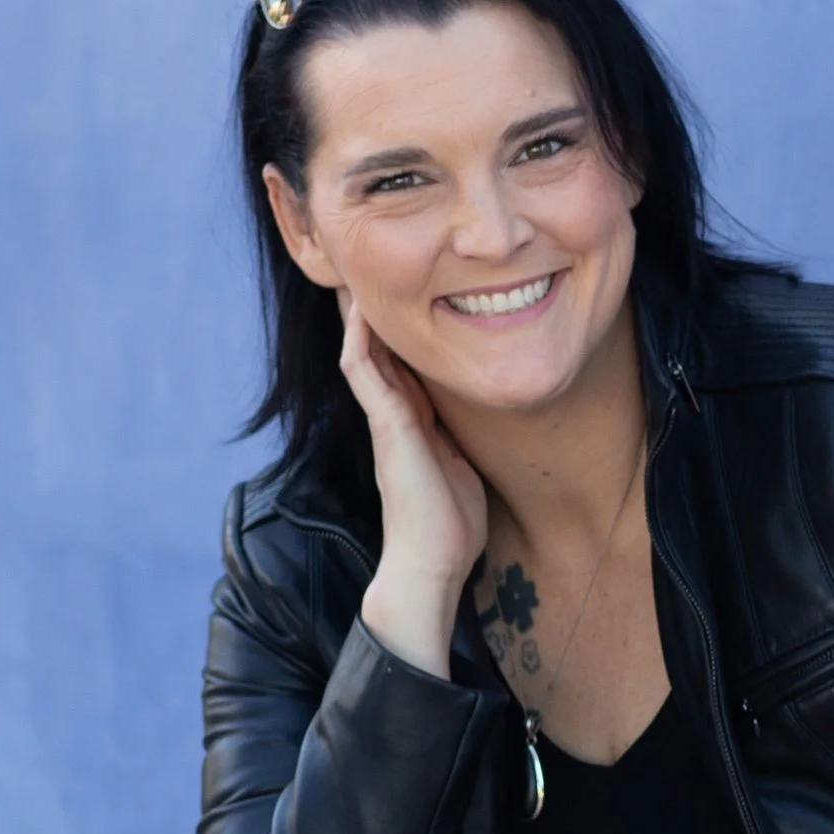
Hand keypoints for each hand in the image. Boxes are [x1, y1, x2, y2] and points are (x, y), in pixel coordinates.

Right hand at [340, 296, 488, 676]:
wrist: (432, 564)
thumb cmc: (451, 529)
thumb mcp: (465, 468)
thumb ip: (461, 440)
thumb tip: (476, 421)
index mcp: (414, 424)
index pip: (402, 366)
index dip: (402, 332)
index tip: (409, 296)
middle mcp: (394, 416)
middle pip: (378, 351)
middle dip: (375, 312)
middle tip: (373, 268)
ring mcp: (386, 419)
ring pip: (363, 352)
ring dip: (359, 314)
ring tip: (357, 273)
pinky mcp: (386, 425)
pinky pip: (362, 370)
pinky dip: (360, 337)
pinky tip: (360, 308)